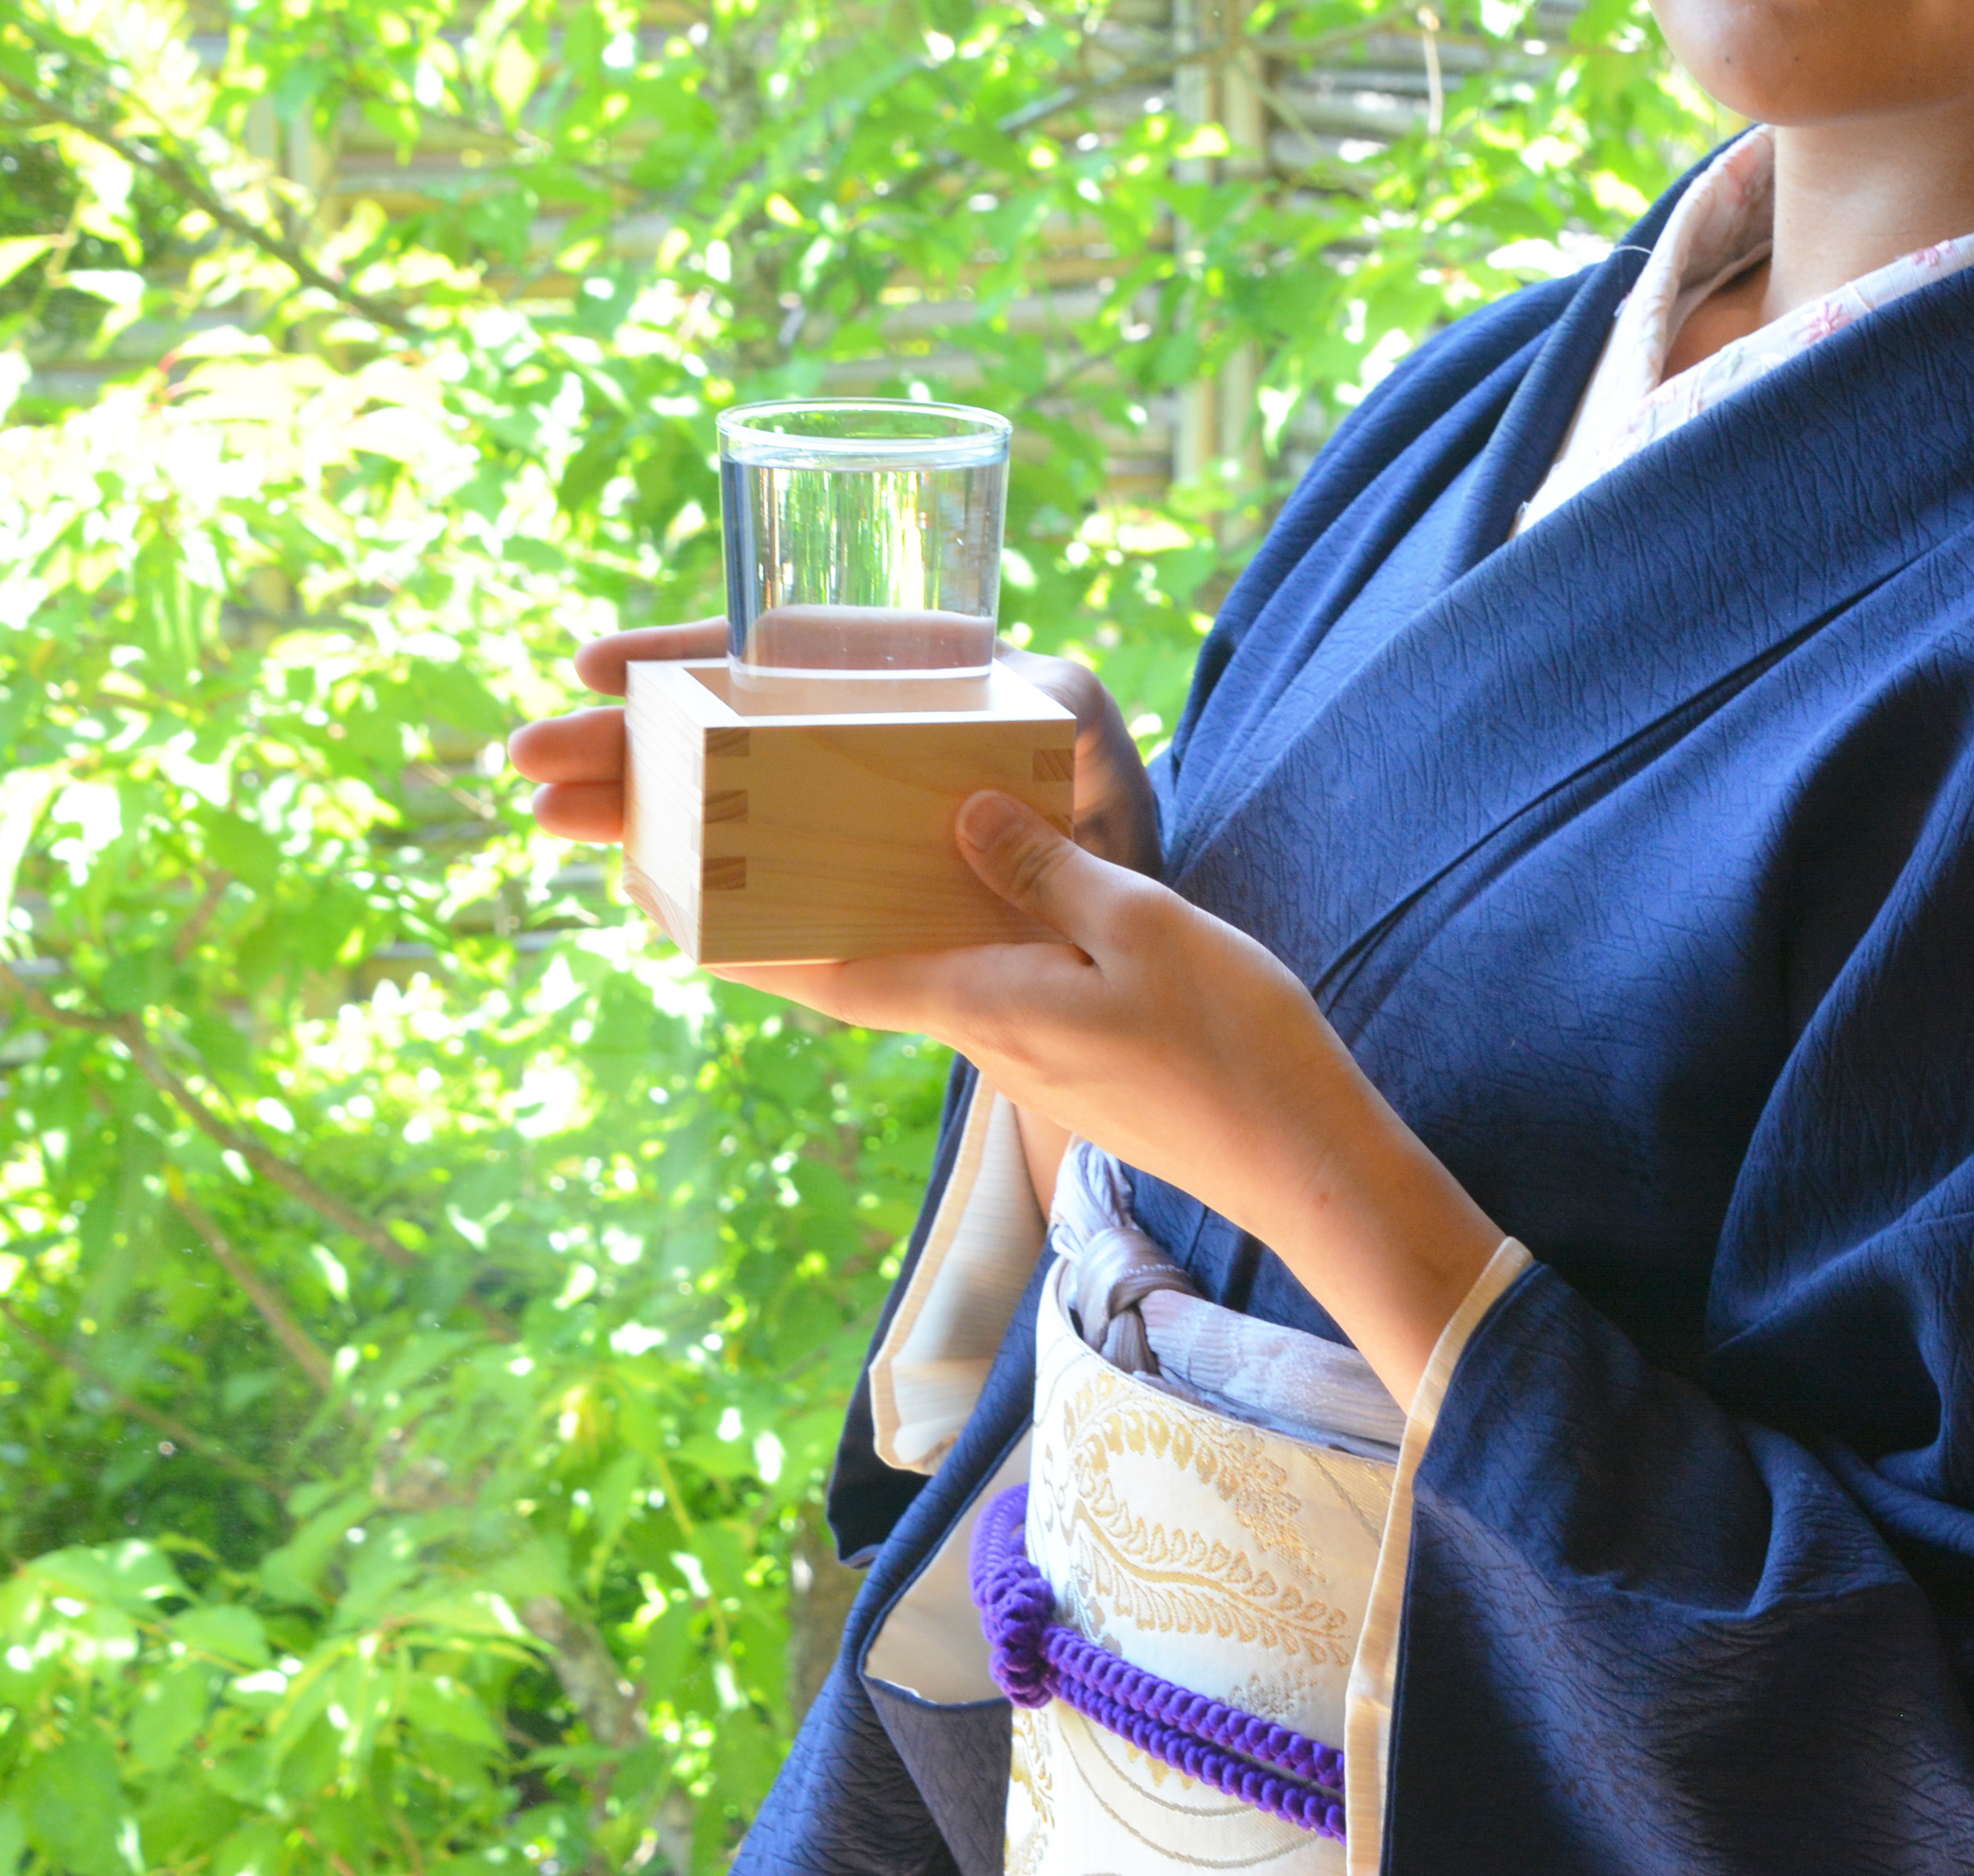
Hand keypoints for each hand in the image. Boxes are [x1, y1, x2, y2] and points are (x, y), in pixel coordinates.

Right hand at [500, 628, 1161, 876]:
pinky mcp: (839, 918)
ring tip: (551, 814)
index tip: (597, 664)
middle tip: (529, 756)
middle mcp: (835, 757)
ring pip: (708, 820)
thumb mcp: (1082, 725)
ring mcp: (826, 841)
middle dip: (619, 744)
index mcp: (874, 692)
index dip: (678, 657)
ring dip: (629, 815)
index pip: (758, 659)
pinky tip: (641, 896)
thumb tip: (1037, 720)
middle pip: (708, 740)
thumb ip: (1065, 708)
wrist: (1118, 907)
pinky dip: (698, 906)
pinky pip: (754, 911)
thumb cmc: (1099, 791)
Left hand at [736, 796, 1503, 1400]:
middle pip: (859, 977)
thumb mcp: (1141, 926)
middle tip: (730, 866)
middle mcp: (985, 1037)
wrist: (1303, 1162)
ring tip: (831, 862)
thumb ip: (1046, 870)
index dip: (744, 942)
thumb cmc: (1231, 1045)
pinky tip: (966, 898)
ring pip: (921, 981)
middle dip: (788, 927)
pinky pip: (980, 988)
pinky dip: (944, 942)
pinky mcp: (1072, 1061)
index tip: (670, 906)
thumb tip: (960, 811)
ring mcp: (1029, 1057)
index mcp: (983, 1003)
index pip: (829, 975)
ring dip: (866, 930)